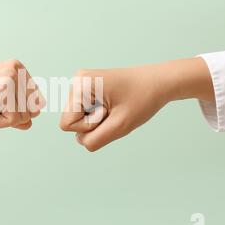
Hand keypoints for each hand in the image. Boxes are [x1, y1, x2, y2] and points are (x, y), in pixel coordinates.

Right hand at [0, 59, 44, 129]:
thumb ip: (17, 112)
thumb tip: (30, 123)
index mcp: (18, 67)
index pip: (35, 102)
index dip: (14, 109)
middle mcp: (17, 68)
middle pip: (33, 109)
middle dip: (10, 115)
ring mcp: (12, 77)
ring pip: (26, 116)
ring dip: (4, 119)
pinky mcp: (5, 89)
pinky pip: (14, 120)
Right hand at [59, 58, 213, 150]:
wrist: (158, 82)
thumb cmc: (142, 99)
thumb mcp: (120, 126)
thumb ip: (95, 140)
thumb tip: (82, 142)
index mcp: (80, 86)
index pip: (66, 124)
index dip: (88, 127)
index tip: (108, 114)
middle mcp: (76, 81)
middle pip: (69, 121)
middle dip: (91, 124)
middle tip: (113, 111)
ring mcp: (81, 84)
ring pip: (76, 118)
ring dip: (95, 120)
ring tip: (114, 108)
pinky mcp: (87, 88)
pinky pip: (83, 113)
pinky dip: (97, 115)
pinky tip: (112, 106)